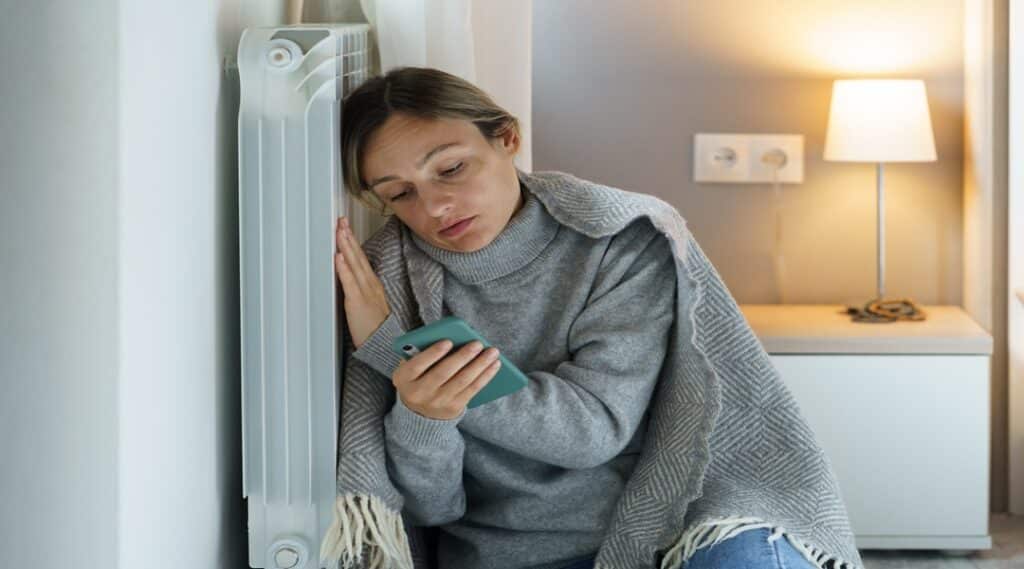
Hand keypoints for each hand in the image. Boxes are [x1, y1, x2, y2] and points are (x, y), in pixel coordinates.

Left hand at [335, 215, 391, 348]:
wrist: (386, 346)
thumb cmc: (377, 329)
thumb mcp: (373, 305)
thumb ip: (364, 291)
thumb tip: (353, 280)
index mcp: (373, 285)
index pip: (361, 259)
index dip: (353, 243)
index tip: (346, 228)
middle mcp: (370, 285)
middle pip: (358, 257)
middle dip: (349, 237)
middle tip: (341, 221)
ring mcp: (364, 292)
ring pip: (354, 265)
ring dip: (346, 246)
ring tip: (339, 231)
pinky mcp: (357, 302)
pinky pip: (349, 282)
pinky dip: (344, 268)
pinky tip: (338, 257)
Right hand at [392, 339, 501, 419]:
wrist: (419, 413)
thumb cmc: (418, 377)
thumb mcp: (411, 367)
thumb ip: (422, 353)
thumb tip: (453, 339)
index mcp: (404, 378)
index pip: (416, 365)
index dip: (432, 353)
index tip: (448, 341)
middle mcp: (419, 393)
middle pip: (443, 373)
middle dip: (462, 357)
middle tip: (477, 343)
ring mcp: (437, 402)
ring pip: (462, 381)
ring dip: (480, 365)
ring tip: (492, 352)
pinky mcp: (453, 408)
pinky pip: (472, 389)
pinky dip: (485, 376)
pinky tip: (495, 364)